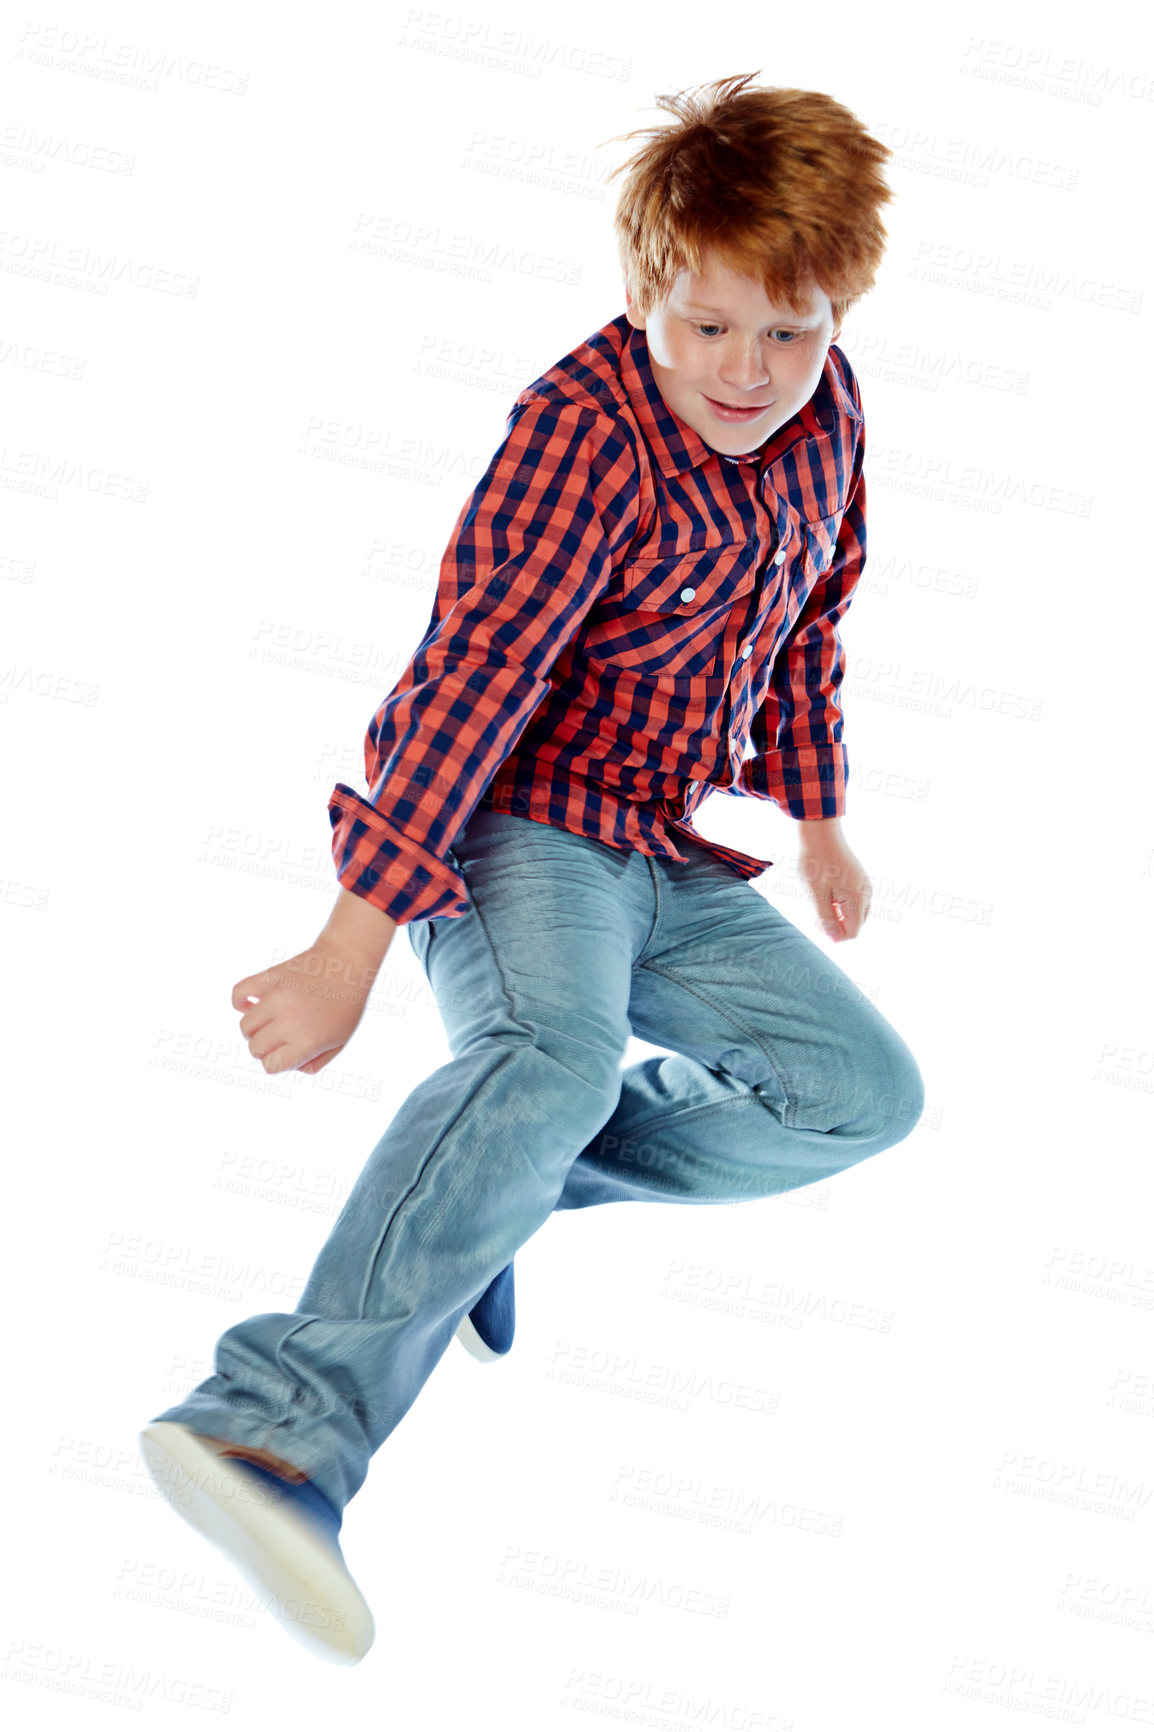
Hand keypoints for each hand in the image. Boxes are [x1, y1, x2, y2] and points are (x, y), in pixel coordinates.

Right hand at [231, 936, 378, 1075]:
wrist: (347, 963)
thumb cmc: (346, 1005)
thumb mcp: (339, 1041)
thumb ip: (314, 1062)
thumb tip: (288, 1066)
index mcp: (306, 1041)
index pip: (271, 1065)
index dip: (278, 1062)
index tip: (287, 1051)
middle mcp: (288, 1021)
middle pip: (255, 1048)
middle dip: (265, 1048)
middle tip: (280, 1037)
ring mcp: (276, 997)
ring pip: (245, 1026)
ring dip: (254, 1028)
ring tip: (270, 1020)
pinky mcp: (270, 977)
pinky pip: (239, 993)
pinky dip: (240, 1002)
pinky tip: (251, 1004)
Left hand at [797, 823, 871, 942]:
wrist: (819, 832)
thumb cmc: (815, 862)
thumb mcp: (815, 895)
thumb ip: (826, 919)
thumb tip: (835, 939)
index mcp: (857, 899)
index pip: (853, 933)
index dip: (834, 935)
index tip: (816, 922)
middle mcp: (866, 893)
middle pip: (856, 924)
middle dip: (836, 926)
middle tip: (815, 914)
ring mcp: (864, 884)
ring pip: (855, 912)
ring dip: (838, 914)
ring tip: (819, 901)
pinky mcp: (859, 877)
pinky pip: (853, 899)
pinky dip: (840, 903)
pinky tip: (826, 892)